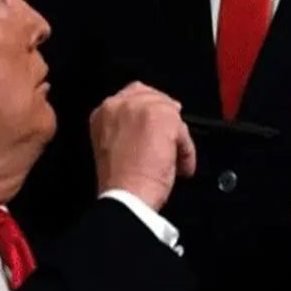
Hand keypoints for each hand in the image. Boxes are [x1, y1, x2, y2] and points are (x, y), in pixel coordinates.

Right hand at [89, 82, 196, 211]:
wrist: (125, 197)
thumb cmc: (119, 182)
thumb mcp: (114, 146)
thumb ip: (130, 128)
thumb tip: (157, 124)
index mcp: (104, 112)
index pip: (133, 94)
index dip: (150, 109)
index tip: (159, 125)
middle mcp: (120, 104)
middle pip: (155, 97)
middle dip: (166, 118)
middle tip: (172, 141)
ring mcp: (141, 108)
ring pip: (170, 113)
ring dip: (176, 137)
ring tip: (173, 160)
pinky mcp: (162, 117)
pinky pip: (183, 129)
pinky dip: (186, 150)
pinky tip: (178, 167)